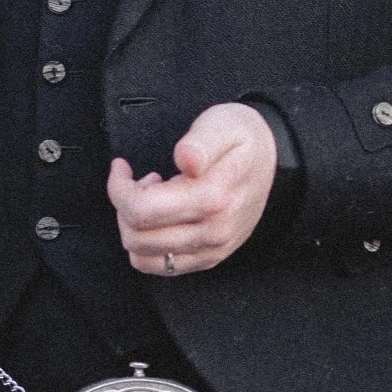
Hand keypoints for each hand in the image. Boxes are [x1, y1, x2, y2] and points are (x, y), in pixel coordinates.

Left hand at [108, 103, 277, 275]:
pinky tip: (161, 218)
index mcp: (212, 198)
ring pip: (142, 257)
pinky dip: (148, 245)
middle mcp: (213, 232)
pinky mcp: (209, 258)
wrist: (273, 159)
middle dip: (124, 206)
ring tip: (151, 199)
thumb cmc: (241, 138)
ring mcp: (212, 249)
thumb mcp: (221, 125)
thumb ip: (200, 143)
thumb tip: (186, 159)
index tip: (121, 167)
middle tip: (140, 181)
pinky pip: (160, 267)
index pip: (141, 210)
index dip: (118, 188)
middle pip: (136, 237)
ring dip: (134, 228)